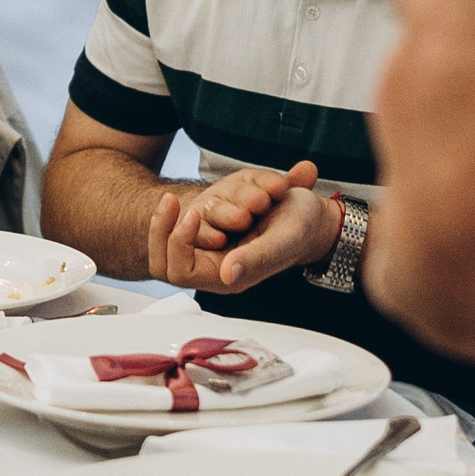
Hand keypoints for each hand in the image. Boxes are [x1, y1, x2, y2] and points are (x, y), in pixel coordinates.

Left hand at [146, 161, 341, 293]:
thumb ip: (256, 258)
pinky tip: (175, 200)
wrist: (313, 218)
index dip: (179, 242)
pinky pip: (175, 235)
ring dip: (164, 223)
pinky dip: (172, 217)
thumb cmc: (302, 229)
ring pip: (165, 250)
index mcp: (232, 276)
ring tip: (171, 199)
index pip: (181, 272)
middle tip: (172, 201)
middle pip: (164, 264)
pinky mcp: (211, 236)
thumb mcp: (282, 239)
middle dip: (161, 231)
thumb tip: (227, 273)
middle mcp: (216, 268)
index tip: (194, 213)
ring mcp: (211, 253)